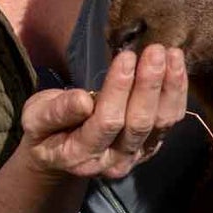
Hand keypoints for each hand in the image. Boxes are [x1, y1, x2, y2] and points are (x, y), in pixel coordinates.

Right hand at [16, 45, 188, 182]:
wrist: (59, 154)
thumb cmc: (45, 130)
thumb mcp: (35, 119)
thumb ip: (56, 112)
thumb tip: (83, 100)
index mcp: (80, 155)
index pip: (106, 122)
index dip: (118, 89)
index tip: (125, 56)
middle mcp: (113, 162)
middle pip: (138, 123)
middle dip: (148, 84)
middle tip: (154, 51)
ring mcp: (135, 156)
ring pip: (161, 123)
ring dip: (169, 86)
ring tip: (171, 53)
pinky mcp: (150, 146)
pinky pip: (170, 120)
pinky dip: (176, 92)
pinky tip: (176, 65)